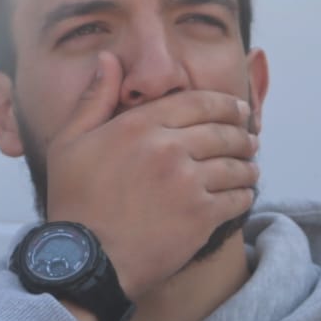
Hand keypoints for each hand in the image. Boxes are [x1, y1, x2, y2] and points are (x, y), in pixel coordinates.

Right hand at [44, 52, 258, 299]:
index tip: (239, 109)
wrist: (84, 261)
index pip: (198, 102)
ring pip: (235, 165)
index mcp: (139, 126)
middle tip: (251, 138)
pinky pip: (236, 198)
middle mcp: (168, 148)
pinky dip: (245, 195)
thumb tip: (108, 59)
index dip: (226, 104)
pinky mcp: (200, 216)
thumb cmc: (74, 204)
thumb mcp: (69, 143)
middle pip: (223, 131)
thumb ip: (94, 99)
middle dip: (243, 133)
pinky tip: (244, 195)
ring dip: (248, 165)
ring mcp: (187, 183)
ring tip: (251, 169)